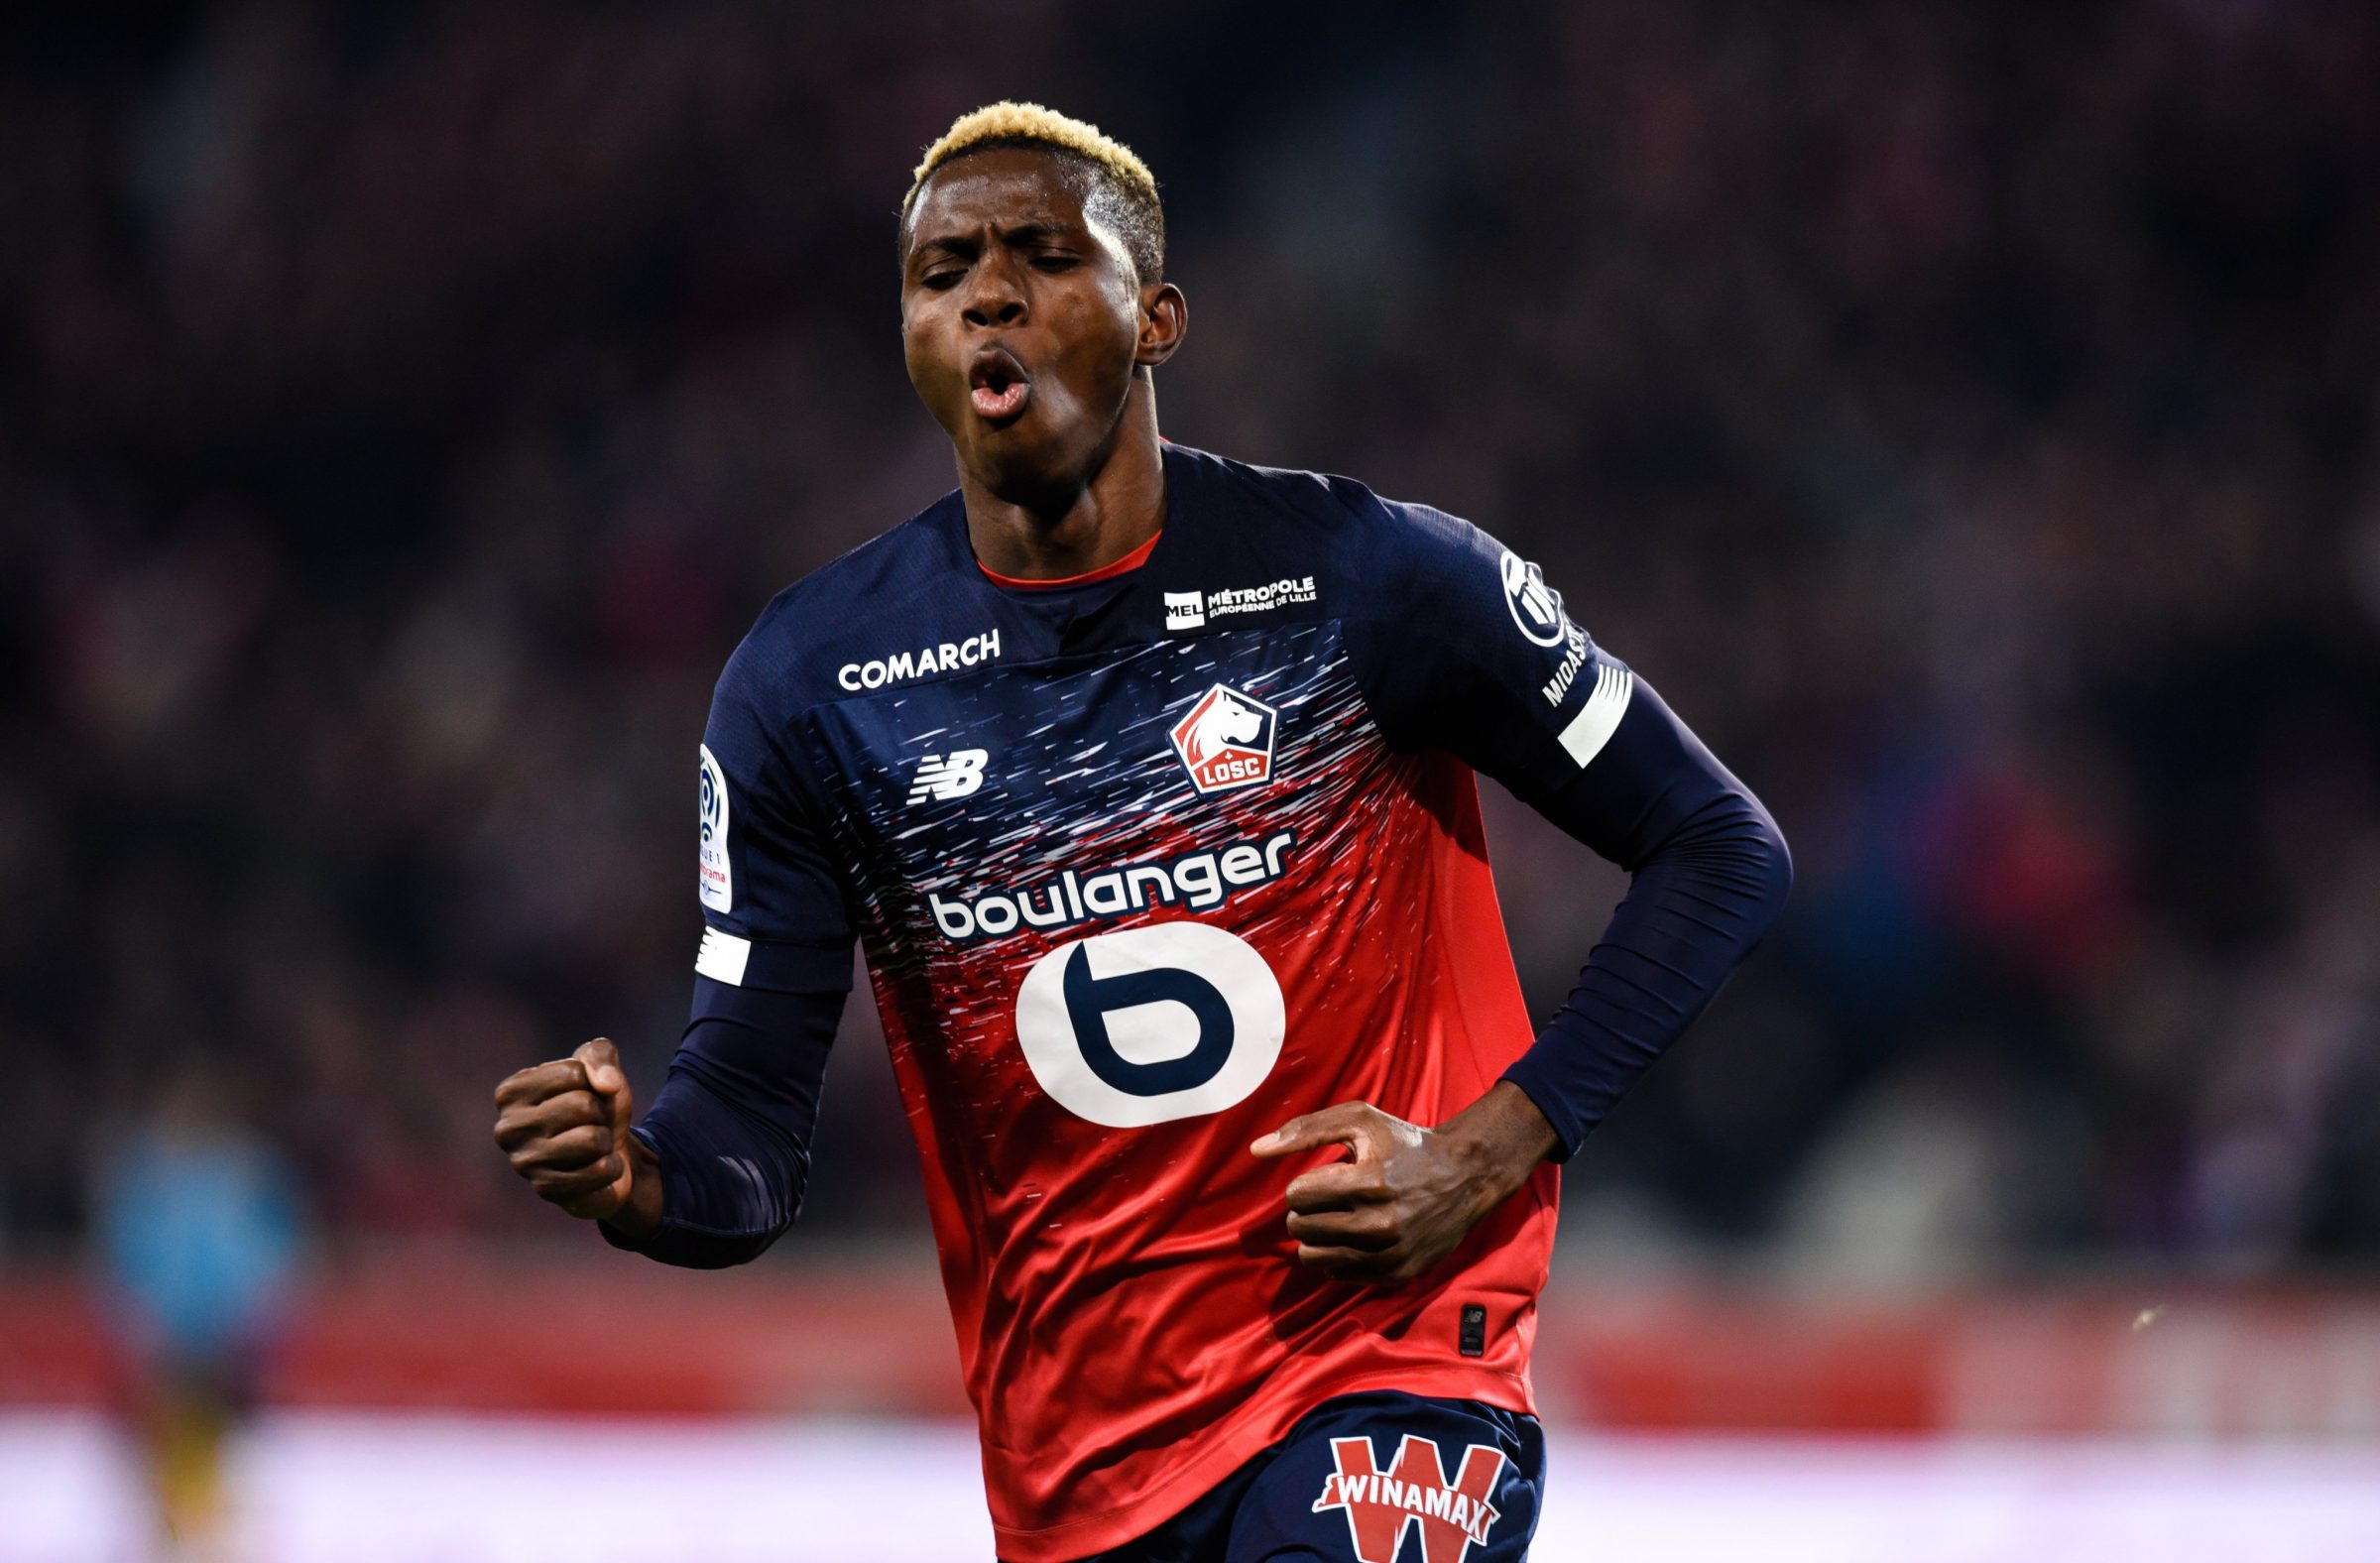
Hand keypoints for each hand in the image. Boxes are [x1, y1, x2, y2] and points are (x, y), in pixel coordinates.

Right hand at [492, 1038, 660, 1234]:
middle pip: (583, 1105)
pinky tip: (597, 1168)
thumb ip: (601, 1056)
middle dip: (601, 1113)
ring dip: (606, 1140)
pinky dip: (611, 1166)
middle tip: (590, 1124)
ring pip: (593, 1139)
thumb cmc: (596, 1105)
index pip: (574, 1072)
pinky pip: (601, 1170)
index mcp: (510, 1093)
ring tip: (593, 1145)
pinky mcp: (548, 1191)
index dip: (593, 1082)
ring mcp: (524, 1164)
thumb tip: (607, 1084)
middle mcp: (507, 1129)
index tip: (584, 1095)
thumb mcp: (600, 1067)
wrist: (611, 1153)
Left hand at [1250, 1083, 1557, 1284]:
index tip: (1325, 1177)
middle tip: (1327, 1199)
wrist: (1465, 1176)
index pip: (1297, 1195)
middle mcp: (1380, 1223)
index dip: (1303, 1183)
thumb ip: (1305, 1130)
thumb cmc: (1405, 1143)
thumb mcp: (1359, 1120)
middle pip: (1300, 1228)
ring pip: (1313, 1258)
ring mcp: (1390, 1254)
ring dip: (1316, 1236)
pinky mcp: (1397, 1274)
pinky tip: (1354, 1237)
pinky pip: (1339, 1275)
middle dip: (1305, 1211)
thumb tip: (1257, 1150)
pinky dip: (1337, 1256)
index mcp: (1369, 1182)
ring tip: (1336, 1218)